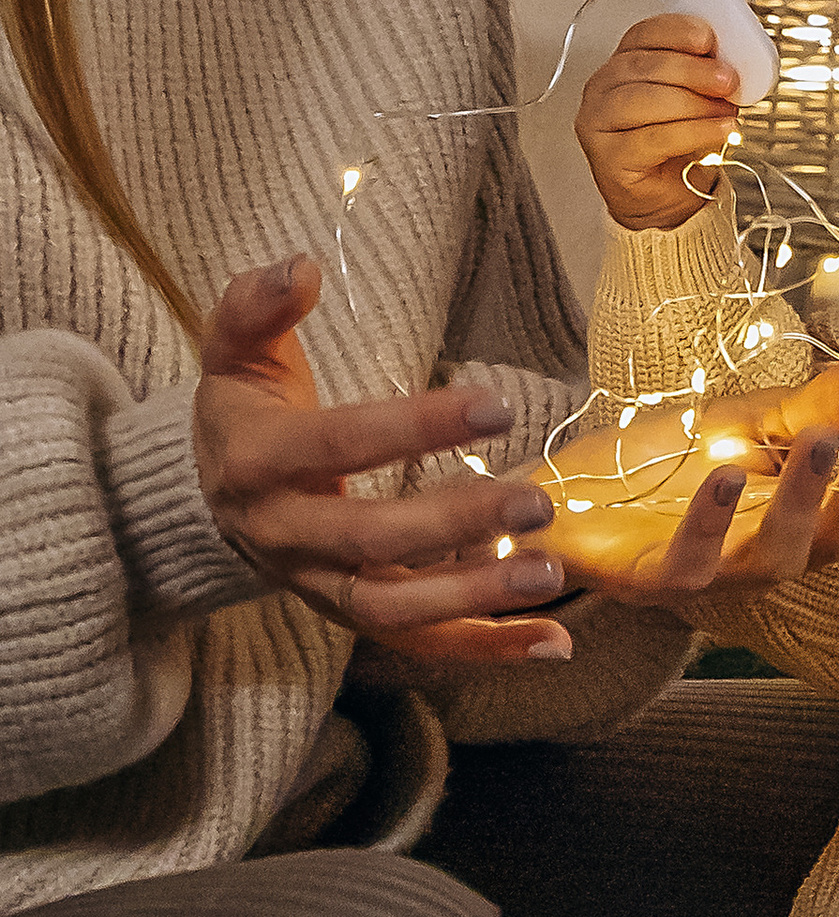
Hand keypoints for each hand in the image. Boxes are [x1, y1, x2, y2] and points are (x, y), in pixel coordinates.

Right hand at [192, 258, 569, 664]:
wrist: (209, 495)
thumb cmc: (244, 409)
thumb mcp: (235, 350)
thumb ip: (257, 305)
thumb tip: (298, 267)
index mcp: (260, 464)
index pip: (342, 446)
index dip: (417, 427)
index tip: (498, 406)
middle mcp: (284, 537)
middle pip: (372, 541)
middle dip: (456, 524)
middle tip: (538, 501)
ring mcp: (317, 586)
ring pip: (394, 608)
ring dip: (474, 597)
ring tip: (550, 574)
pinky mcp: (350, 617)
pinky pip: (416, 644)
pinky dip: (483, 650)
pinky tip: (552, 645)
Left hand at [541, 356, 838, 597]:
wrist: (565, 497)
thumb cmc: (672, 464)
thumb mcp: (758, 417)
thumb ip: (834, 401)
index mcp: (815, 512)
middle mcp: (783, 552)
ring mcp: (722, 573)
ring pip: (784, 551)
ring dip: (810, 496)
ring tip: (828, 436)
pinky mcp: (656, 581)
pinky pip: (693, 559)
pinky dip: (713, 522)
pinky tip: (729, 477)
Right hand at [576, 16, 740, 230]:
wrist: (666, 196)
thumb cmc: (677, 143)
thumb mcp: (695, 97)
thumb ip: (704, 73)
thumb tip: (734, 59)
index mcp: (623, 64)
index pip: (642, 35)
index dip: (676, 32)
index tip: (709, 39)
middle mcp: (603, 89)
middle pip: (642, 66)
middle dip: (692, 70)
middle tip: (727, 79)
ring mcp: (598, 123)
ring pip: (642, 100)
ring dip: (693, 102)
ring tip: (725, 111)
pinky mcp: (608, 157)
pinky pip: (652, 138)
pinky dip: (692, 131)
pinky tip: (718, 130)